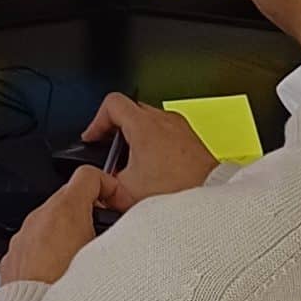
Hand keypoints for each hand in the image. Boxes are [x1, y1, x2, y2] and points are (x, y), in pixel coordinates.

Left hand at [0, 168, 114, 285]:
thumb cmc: (66, 292)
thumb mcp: (107, 257)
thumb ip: (119, 236)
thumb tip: (133, 232)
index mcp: (64, 211)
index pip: (89, 176)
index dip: (111, 186)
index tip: (119, 205)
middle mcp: (38, 219)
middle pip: (70, 200)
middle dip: (91, 212)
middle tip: (107, 235)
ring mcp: (22, 238)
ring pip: (50, 224)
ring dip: (68, 234)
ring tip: (85, 260)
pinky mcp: (13, 259)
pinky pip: (34, 246)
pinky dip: (49, 253)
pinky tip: (62, 274)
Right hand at [83, 93, 217, 212]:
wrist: (206, 197)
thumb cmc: (177, 192)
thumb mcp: (125, 193)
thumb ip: (104, 182)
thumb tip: (96, 183)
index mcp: (145, 126)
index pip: (112, 103)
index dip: (96, 120)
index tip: (93, 137)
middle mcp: (164, 120)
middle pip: (129, 110)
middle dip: (115, 131)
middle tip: (110, 152)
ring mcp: (179, 126)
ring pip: (147, 120)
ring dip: (134, 137)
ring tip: (131, 163)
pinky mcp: (190, 137)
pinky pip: (165, 131)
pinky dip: (153, 143)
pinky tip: (152, 168)